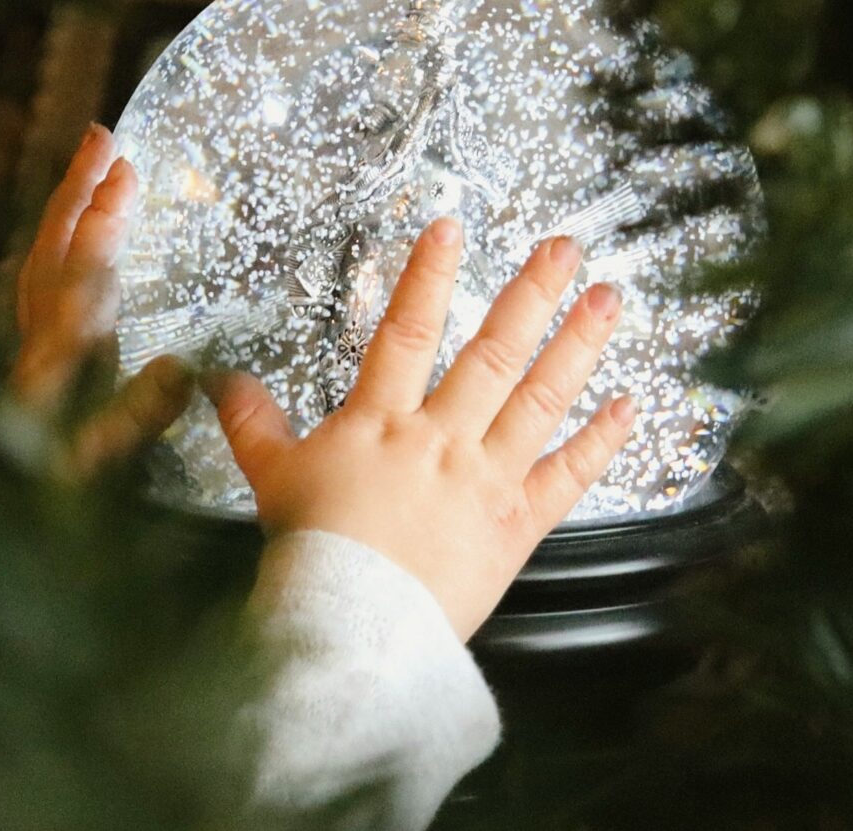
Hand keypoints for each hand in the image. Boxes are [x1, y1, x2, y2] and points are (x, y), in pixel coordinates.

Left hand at [11, 123, 191, 474]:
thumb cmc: (56, 487)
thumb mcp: (107, 456)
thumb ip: (143, 410)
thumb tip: (183, 365)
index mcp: (59, 352)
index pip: (81, 269)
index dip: (103, 219)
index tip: (124, 171)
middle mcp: (39, 335)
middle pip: (53, 246)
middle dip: (77, 189)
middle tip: (102, 135)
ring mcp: (31, 342)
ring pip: (41, 257)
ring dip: (66, 209)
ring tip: (92, 167)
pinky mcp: (32, 355)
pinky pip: (41, 279)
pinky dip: (58, 243)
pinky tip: (74, 237)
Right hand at [207, 219, 636, 639]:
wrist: (352, 625)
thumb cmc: (313, 556)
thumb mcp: (273, 480)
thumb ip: (255, 425)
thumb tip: (225, 382)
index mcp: (382, 422)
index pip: (407, 332)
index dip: (428, 276)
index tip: (452, 227)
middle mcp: (442, 438)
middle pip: (493, 353)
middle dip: (531, 294)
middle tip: (566, 247)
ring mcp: (486, 478)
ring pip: (539, 399)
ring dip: (577, 345)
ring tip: (608, 299)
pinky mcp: (517, 524)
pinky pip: (567, 476)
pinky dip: (600, 441)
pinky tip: (627, 405)